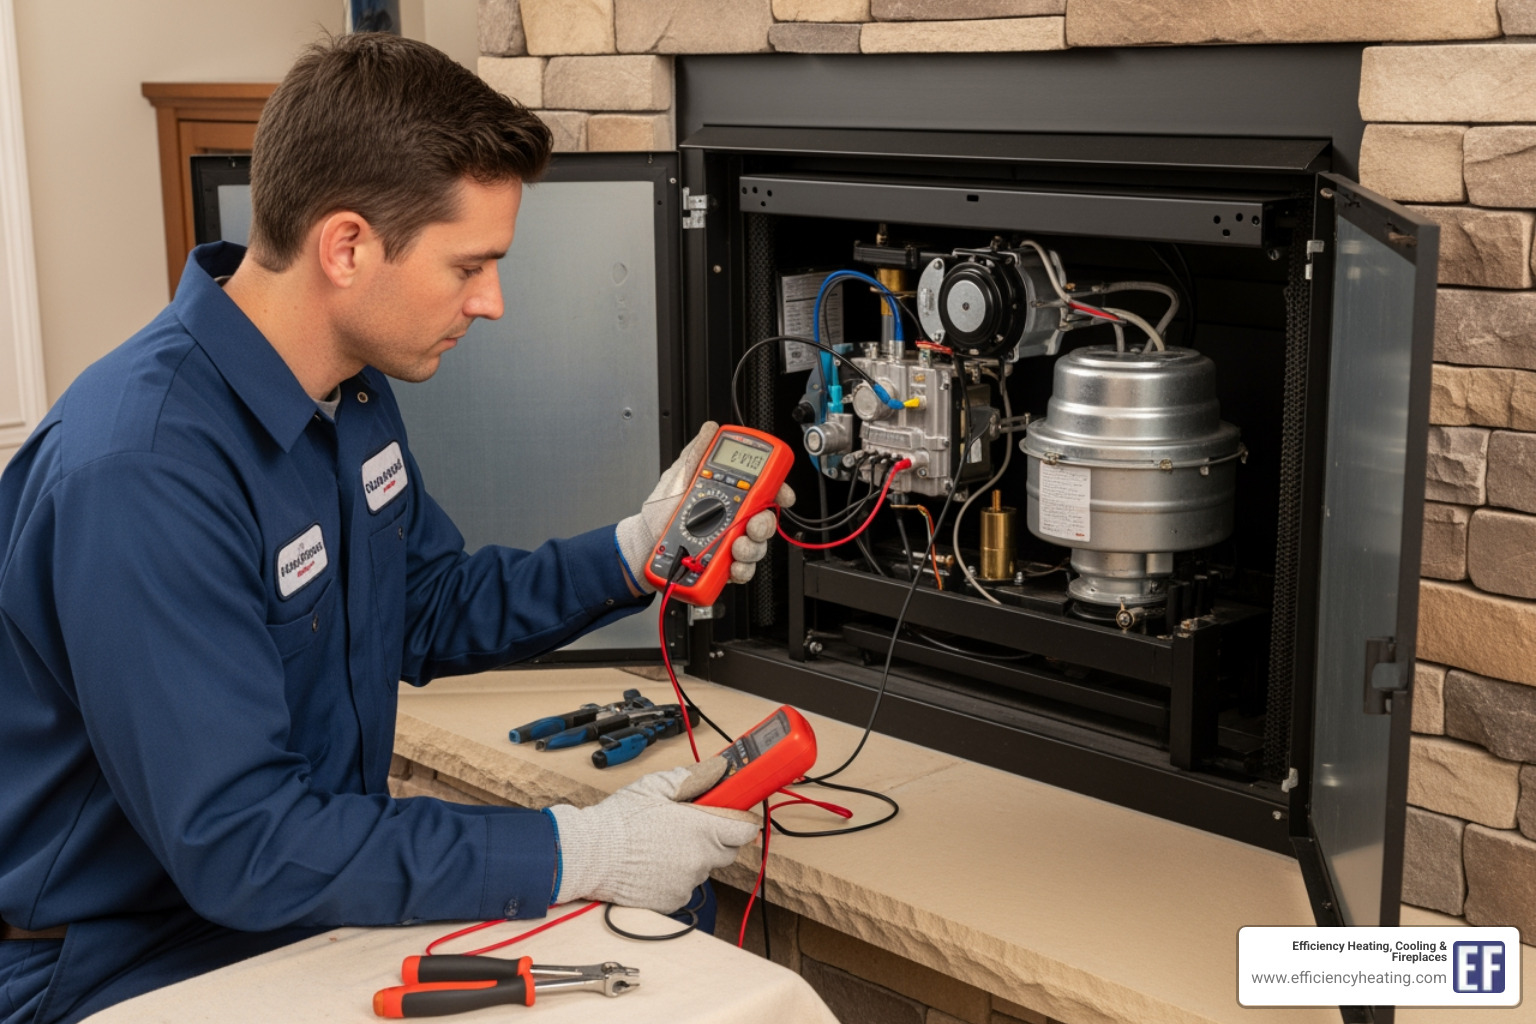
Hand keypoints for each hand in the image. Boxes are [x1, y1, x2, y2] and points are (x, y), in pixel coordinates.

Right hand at [545, 757, 760, 912]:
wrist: (589, 856)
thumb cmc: (619, 820)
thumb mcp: (656, 786)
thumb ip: (694, 777)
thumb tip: (720, 769)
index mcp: (702, 829)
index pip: (745, 829)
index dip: (741, 820)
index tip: (736, 814)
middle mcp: (700, 859)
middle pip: (727, 851)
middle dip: (716, 838)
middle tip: (691, 826)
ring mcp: (687, 882)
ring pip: (703, 868)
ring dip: (692, 857)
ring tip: (661, 844)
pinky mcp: (672, 900)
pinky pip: (684, 885)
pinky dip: (675, 876)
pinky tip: (653, 863)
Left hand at [614, 422, 794, 592]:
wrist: (642, 542)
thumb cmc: (660, 511)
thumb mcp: (678, 476)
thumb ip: (697, 452)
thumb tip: (710, 429)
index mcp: (728, 495)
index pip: (762, 491)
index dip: (778, 491)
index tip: (782, 494)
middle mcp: (733, 519)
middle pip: (765, 520)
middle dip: (764, 523)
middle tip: (752, 523)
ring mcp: (730, 542)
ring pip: (758, 546)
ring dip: (751, 547)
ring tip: (734, 545)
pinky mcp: (724, 565)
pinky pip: (744, 569)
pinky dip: (742, 569)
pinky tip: (730, 563)